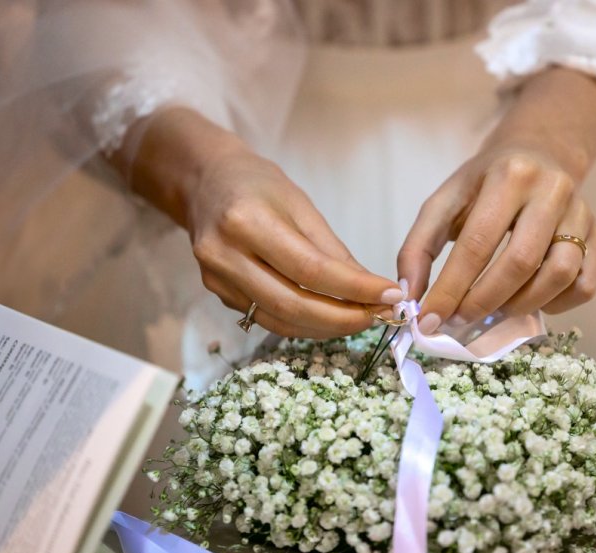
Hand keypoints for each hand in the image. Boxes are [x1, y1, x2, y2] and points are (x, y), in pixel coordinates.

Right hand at [121, 108, 402, 337]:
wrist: (204, 182)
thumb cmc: (257, 184)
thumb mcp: (300, 204)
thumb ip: (333, 250)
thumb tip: (372, 290)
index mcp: (246, 221)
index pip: (310, 270)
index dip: (354, 289)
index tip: (390, 296)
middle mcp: (225, 255)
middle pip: (292, 305)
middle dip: (342, 319)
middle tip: (378, 316)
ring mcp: (216, 279)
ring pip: (279, 321)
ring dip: (325, 327)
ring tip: (360, 319)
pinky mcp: (217, 294)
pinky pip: (266, 318)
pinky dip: (303, 324)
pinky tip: (328, 317)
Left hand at [397, 68, 595, 333]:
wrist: (538, 152)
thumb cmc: (484, 183)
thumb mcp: (445, 200)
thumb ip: (419, 246)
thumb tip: (412, 296)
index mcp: (508, 176)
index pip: (477, 243)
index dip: (451, 288)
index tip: (429, 319)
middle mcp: (551, 191)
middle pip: (520, 262)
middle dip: (483, 302)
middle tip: (459, 321)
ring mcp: (582, 213)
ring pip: (559, 275)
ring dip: (521, 306)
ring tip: (493, 311)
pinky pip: (585, 285)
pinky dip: (557, 304)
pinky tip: (529, 300)